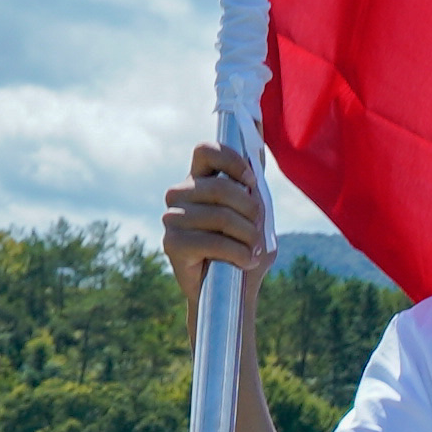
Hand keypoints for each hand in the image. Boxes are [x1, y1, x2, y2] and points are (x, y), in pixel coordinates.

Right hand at [160, 142, 270, 291]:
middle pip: (222, 187)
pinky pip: (214, 241)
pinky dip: (239, 253)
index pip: (206, 150)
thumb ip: (255, 181)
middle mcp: (180, 195)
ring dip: (248, 236)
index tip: (251, 182)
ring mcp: (172, 218)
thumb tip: (259, 136)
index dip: (232, 160)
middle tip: (259, 231)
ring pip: (222, 216)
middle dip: (252, 211)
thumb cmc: (245, 250)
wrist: (231, 295)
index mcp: (199, 180)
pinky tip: (244, 261)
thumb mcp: (257, 214)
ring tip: (253, 251)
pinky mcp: (172, 244)